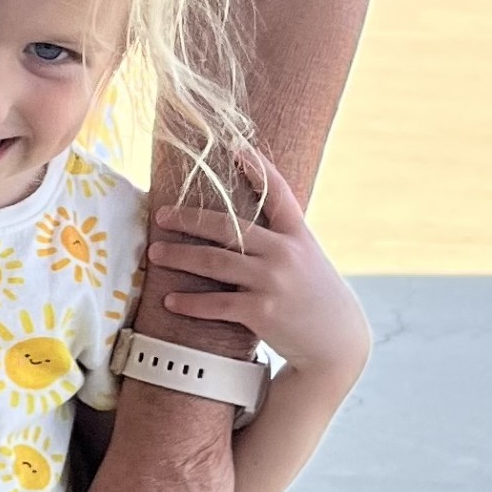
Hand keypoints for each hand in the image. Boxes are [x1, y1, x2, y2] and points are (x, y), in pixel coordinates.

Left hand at [147, 162, 369, 385]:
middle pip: (228, 227)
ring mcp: (273, 282)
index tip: (236, 147)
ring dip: (179, 256)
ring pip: (214, 262)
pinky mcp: (262, 312)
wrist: (337, 343)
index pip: (278, 193)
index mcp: (298, 235)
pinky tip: (171, 300)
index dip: (258, 167)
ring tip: (155, 253)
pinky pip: (216, 304)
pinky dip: (190, 302)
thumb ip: (280, 240)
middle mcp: (285, 253)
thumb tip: (242, 225)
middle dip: (190, 218)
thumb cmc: (315, 298)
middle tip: (161, 215)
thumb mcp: (307, 259)